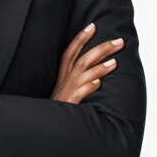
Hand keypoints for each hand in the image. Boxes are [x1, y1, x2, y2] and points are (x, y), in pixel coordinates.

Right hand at [16, 23, 124, 156]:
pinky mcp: (68, 106)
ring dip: (99, 67)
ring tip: (114, 62)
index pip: (70, 51)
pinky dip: (88, 88)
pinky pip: (79, 95)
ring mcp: (66, 93)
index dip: (80, 38)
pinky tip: (99, 83)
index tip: (93, 25)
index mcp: (61, 77)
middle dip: (100, 47)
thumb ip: (71, 81)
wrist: (38, 130)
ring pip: (82, 74)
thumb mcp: (60, 93)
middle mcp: (64, 82)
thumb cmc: (53, 112)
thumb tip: (91, 74)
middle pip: (81, 59)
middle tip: (118, 41)